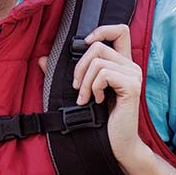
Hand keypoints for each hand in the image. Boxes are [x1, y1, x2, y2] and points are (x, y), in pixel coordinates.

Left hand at [73, 24, 146, 172]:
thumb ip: (67, 74)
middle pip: (98, 46)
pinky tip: (97, 101)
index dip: (101, 30)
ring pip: (98, 61)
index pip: (120, 30)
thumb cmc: (102, 119)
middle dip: (80, 66)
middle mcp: (131, 66)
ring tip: (86, 98)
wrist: (118, 144)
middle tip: (78, 87)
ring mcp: (133, 75)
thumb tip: (42, 59)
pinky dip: (94, 88)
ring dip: (85, 82)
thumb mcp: (84, 91)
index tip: (85, 44)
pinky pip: (103, 74)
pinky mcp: (132, 86)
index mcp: (122, 64)